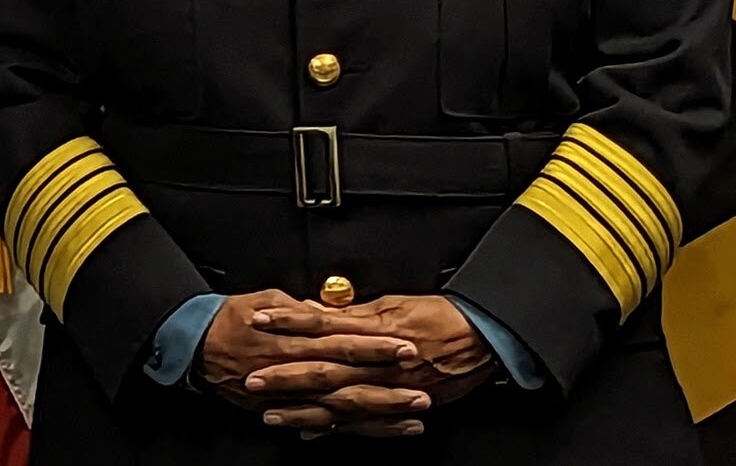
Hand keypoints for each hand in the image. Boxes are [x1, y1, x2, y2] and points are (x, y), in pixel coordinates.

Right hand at [197, 292, 425, 435]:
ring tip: (415, 414)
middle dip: (387, 383)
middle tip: (421, 384)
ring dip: (381, 411)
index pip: (342, 341)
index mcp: (293, 339)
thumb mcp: (262, 301)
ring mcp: (293, 395)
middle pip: (349, 378)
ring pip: (343, 407)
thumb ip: (299, 308)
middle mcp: (296, 369)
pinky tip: (383, 429)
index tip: (403, 345)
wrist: (194, 347)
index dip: (374, 345)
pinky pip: (327, 423)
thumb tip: (329, 311)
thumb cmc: (228, 320)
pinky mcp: (288, 410)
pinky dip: (356, 428)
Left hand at [254, 298, 497, 435]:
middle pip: (323, 370)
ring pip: (340, 402)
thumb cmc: (439, 315)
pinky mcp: (403, 404)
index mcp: (371, 330)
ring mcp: (389, 387)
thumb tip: (320, 311)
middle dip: (285, 377)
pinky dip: (340, 428)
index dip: (287, 325)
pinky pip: (367, 421)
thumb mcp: (391, 303)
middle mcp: (377, 361)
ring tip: (274, 415)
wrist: (482, 336)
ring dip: (305, 410)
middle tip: (253, 380)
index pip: (319, 326)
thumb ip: (353, 312)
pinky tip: (315, 433)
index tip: (257, 322)